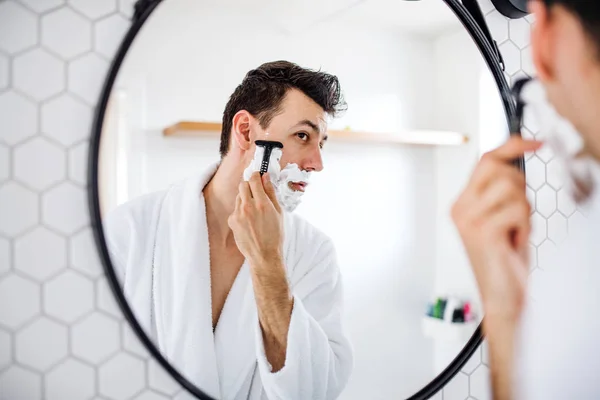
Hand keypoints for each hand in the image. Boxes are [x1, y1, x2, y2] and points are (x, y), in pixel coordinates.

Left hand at [228, 172, 283, 263]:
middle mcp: (248, 207)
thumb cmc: (275, 235)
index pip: (254, 179)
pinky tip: (249, 221)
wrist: (264, 255)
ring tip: (254, 211)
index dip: (256, 175)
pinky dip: (241, 211)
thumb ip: (271, 193)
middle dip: (249, 185)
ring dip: (245, 198)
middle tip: (256, 192)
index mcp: (262, 203)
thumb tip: (266, 177)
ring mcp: (238, 214)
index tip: (258, 176)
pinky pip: (235, 209)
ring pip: (238, 197)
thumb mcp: (278, 212)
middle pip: (243, 184)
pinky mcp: (232, 221)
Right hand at [452, 137, 542, 323]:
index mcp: (463, 203)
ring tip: (515, 231)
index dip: (512, 146)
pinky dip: (524, 226)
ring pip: (511, 188)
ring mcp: (468, 219)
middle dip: (519, 185)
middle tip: (518, 212)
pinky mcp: (482, 231)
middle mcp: (461, 208)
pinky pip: (516, 210)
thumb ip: (504, 192)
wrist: (501, 296)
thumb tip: (518, 161)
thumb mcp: (504, 219)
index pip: (485, 160)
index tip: (534, 143)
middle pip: (497, 167)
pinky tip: (514, 241)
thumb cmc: (504, 260)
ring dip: (524, 211)